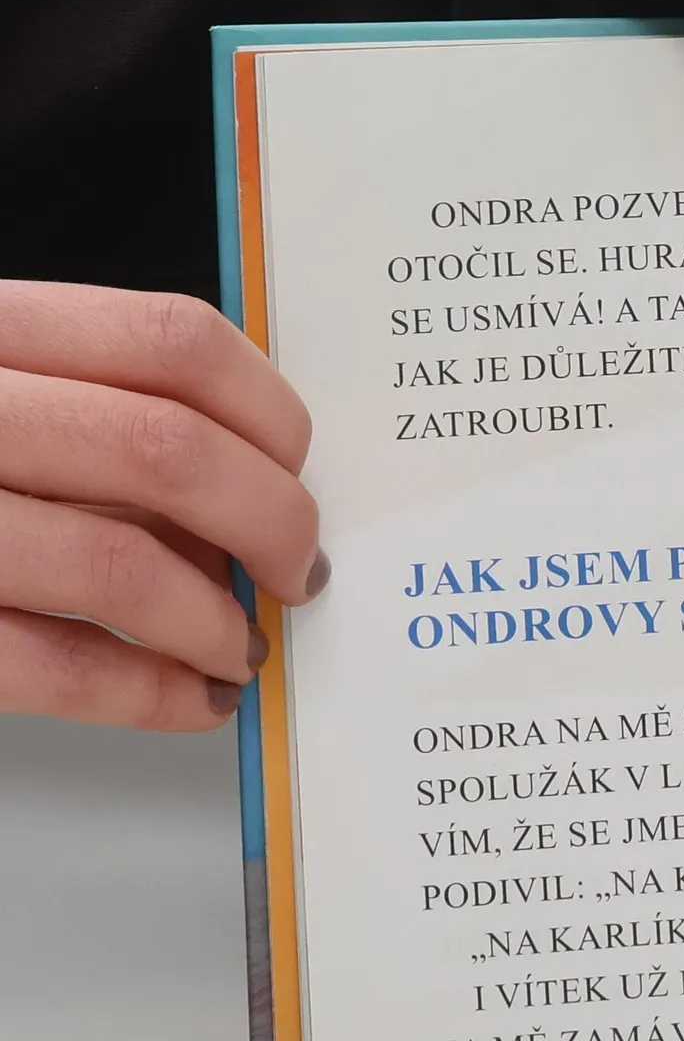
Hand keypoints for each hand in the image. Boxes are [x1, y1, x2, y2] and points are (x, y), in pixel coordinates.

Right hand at [0, 281, 324, 730]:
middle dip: (271, 525)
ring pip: (119, 564)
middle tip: (293, 572)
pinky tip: (192, 700)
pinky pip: (56, 667)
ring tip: (238, 647)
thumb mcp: (5, 396)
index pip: (172, 340)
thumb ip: (102, 410)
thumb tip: (264, 485)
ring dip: (215, 622)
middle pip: (168, 450)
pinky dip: (153, 695)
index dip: (271, 415)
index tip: (298, 471)